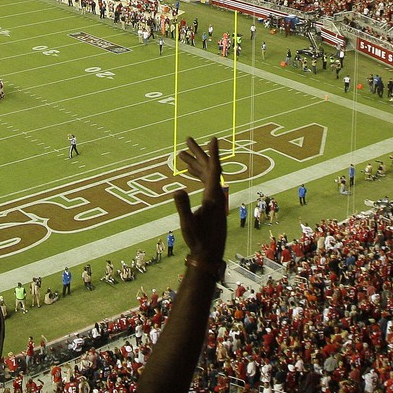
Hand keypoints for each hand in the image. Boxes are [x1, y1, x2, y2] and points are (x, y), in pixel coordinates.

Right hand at [174, 136, 227, 262]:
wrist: (209, 254)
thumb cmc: (199, 240)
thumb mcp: (188, 224)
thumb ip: (183, 207)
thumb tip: (176, 189)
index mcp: (213, 196)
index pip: (214, 170)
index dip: (213, 153)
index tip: (213, 138)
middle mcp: (216, 194)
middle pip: (209, 168)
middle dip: (198, 153)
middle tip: (187, 139)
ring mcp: (214, 199)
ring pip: (206, 175)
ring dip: (195, 163)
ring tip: (180, 154)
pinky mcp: (211, 204)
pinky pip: (205, 183)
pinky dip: (196, 175)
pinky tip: (188, 172)